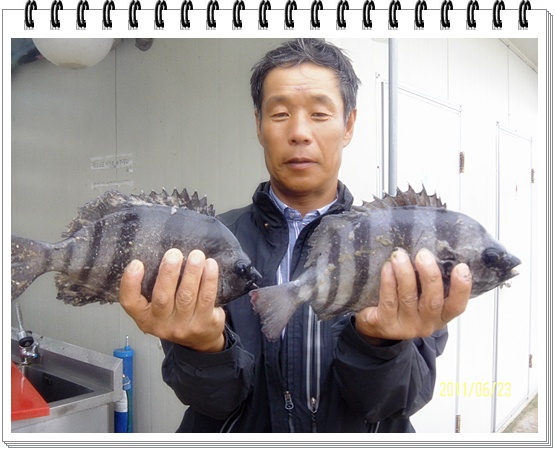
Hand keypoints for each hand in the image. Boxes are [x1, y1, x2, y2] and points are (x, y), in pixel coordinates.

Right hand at [120, 248, 225, 352]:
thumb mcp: (157, 306)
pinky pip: (207, 298)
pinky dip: (209, 280)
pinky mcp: (205, 323)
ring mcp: (184, 326)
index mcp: (145, 317)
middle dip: (168, 272)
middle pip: (162, 298)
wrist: (200, 338)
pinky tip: (210, 265)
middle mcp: (162, 324)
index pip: (130, 303)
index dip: (130, 283)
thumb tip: (160, 253)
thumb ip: (154, 286)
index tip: (137, 263)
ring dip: (192, 273)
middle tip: (174, 253)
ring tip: (196, 255)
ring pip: (187, 296)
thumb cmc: (176, 315)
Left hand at [355, 248, 471, 342]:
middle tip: (423, 254)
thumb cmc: (404, 303)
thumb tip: (433, 250)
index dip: (461, 288)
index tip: (461, 266)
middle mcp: (426, 324)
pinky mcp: (386, 324)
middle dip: (429, 275)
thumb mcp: (422, 296)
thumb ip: (430, 281)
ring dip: (405, 274)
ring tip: (399, 255)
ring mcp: (406, 326)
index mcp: (441, 315)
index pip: (457, 306)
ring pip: (408, 298)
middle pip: (432, 301)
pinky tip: (387, 267)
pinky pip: (389, 301)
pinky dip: (388, 281)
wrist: (377, 326)